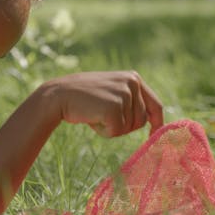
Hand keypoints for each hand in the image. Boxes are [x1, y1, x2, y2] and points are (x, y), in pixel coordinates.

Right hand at [42, 71, 163, 136]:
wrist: (58, 95)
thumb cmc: (82, 97)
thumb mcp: (110, 91)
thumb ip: (129, 99)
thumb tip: (148, 119)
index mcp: (133, 77)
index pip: (155, 105)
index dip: (156, 123)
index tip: (152, 136)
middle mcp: (132, 83)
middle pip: (141, 121)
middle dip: (123, 126)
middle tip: (101, 115)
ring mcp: (124, 94)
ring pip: (129, 128)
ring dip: (112, 128)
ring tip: (95, 114)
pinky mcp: (114, 108)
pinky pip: (116, 132)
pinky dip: (103, 131)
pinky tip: (91, 118)